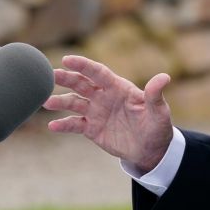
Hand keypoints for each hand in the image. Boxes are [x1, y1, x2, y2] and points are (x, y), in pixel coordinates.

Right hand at [42, 55, 173, 172]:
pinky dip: (63, 125)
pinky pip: (74, 124)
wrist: (150, 150)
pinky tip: (52, 126)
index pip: (98, 73)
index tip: (67, 59)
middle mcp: (104, 97)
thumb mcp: (158, 112)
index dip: (83, 65)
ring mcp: (96, 112)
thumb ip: (155, 95)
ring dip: (59, 101)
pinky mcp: (91, 128)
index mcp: (118, 88)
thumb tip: (164, 77)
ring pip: (73, 102)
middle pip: (81, 83)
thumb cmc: (157, 127)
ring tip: (45, 102)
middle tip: (50, 75)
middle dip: (66, 78)